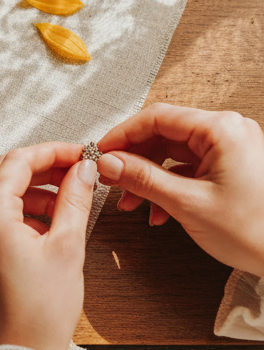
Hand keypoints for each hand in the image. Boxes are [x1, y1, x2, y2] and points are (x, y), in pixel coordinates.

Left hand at [0, 143, 96, 349]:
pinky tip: (49, 221)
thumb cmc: (41, 313)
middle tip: (79, 170)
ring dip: (33, 187)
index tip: (83, 154)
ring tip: (69, 198)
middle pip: (5, 171)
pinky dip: (20, 208)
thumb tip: (85, 169)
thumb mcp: (66, 248)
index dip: (54, 151)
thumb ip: (74, 200)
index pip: (19, 161)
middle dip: (43, 166)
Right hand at [97, 104, 263, 274]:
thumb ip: (143, 179)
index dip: (122, 135)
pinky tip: (157, 211)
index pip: (157, 117)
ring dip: (149, 178)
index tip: (100, 153)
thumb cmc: (255, 232)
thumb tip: (109, 163)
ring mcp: (232, 149)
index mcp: (221, 130)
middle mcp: (228, 132)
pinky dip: (170, 186)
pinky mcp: (233, 166)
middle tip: (110, 180)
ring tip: (131, 204)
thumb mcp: (188, 204)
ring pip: (174, 154)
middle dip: (134, 161)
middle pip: (164, 134)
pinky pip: (190, 167)